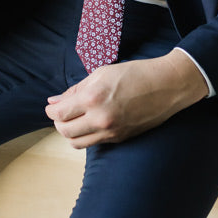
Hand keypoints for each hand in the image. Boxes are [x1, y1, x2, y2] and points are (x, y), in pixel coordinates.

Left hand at [45, 49, 207, 148]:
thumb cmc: (135, 74)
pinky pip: (94, 143)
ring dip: (70, 133)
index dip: (51, 111)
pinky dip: (87, 135)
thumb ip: (75, 90)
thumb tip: (54, 102)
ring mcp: (111, 131)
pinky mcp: (120, 138)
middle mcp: (100, 119)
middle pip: (64, 131)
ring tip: (75, 121)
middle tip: (62, 113)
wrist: (166, 86)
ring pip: (77, 143)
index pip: (59, 114)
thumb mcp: (101, 74)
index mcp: (93, 98)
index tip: (52, 106)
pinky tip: (91, 124)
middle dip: (58, 122)